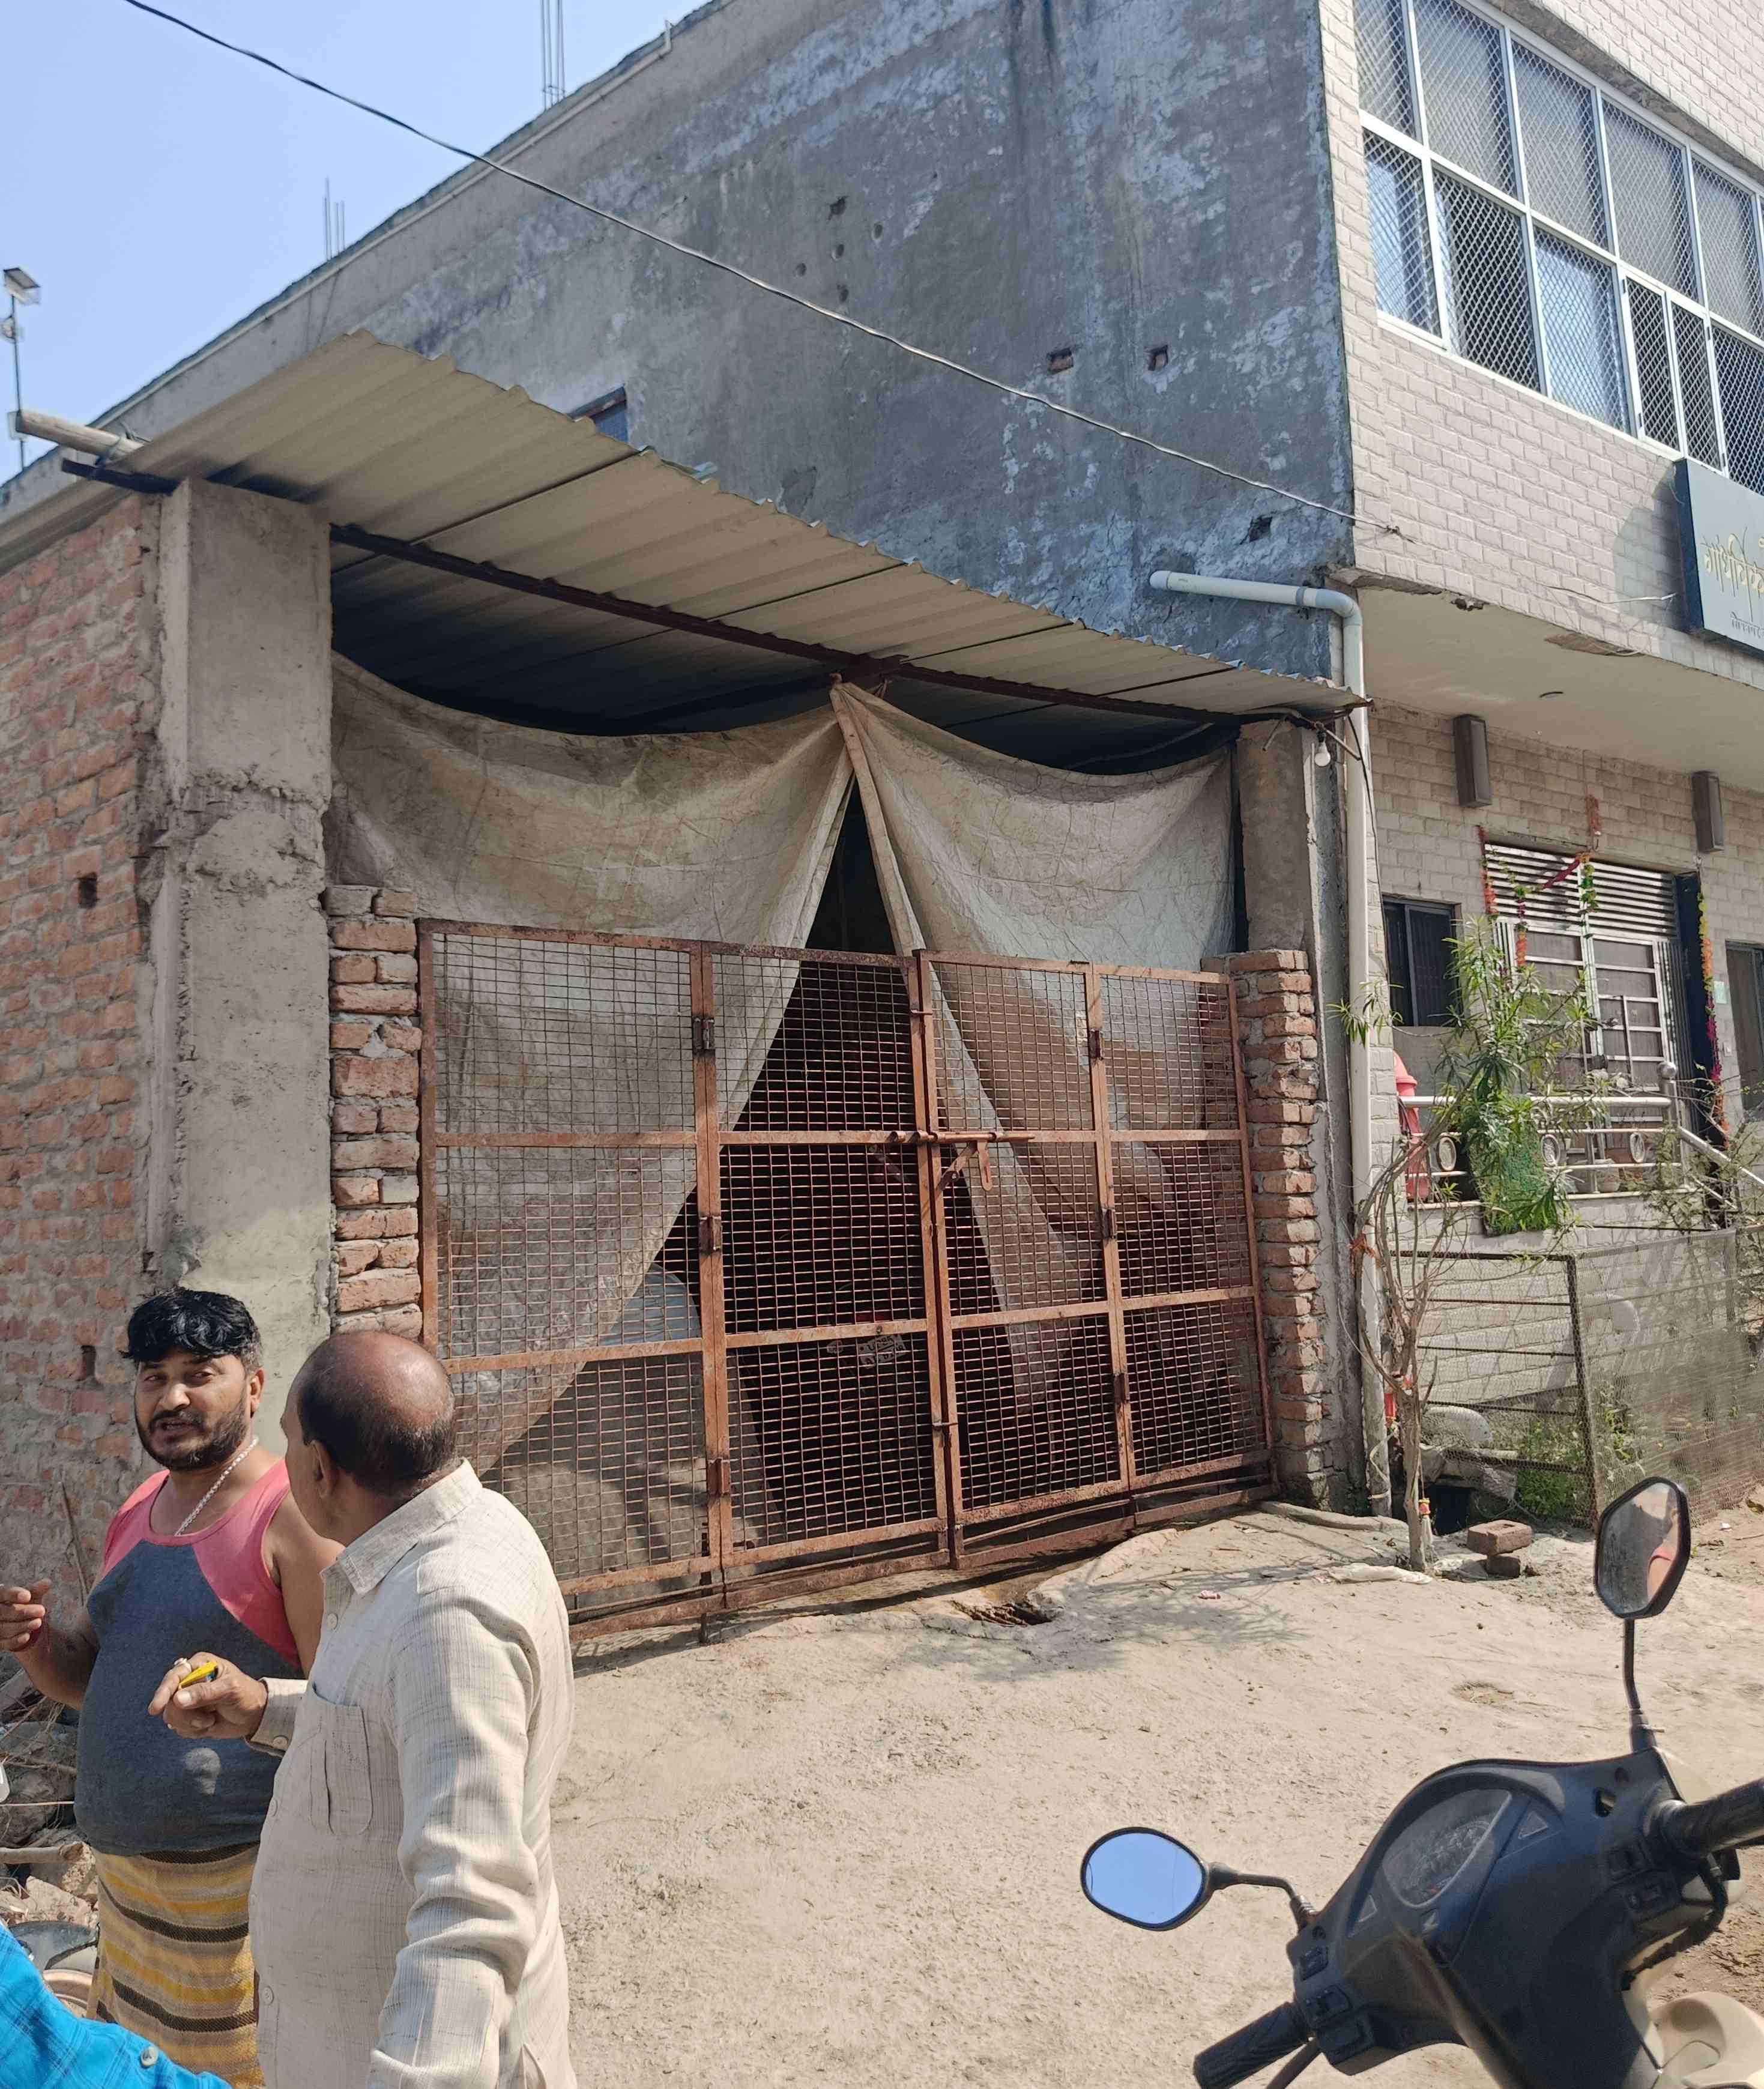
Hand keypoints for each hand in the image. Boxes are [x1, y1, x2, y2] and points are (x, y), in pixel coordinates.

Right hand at [0, 1582, 49, 1654]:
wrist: (16, 1622)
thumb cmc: (22, 1604)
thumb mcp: (29, 1595)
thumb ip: (36, 1590)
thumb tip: (48, 1582)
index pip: (3, 1594)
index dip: (14, 1595)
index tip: (28, 1596)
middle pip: (2, 1612)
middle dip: (22, 1612)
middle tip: (42, 1610)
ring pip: (3, 1628)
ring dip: (21, 1626)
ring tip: (38, 1622)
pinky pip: (2, 1643)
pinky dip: (14, 1640)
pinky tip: (27, 1636)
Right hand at [147, 1654, 269, 1741]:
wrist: (254, 1716)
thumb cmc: (246, 1695)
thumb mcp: (229, 1690)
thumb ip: (204, 1693)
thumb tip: (177, 1698)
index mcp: (200, 1665)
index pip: (174, 1676)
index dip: (163, 1691)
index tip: (156, 1708)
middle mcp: (190, 1680)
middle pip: (169, 1700)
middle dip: (185, 1715)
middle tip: (205, 1719)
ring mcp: (187, 1699)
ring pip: (171, 1716)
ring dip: (190, 1724)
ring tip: (210, 1720)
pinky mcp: (188, 1716)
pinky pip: (178, 1727)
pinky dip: (192, 1731)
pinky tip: (207, 1725)